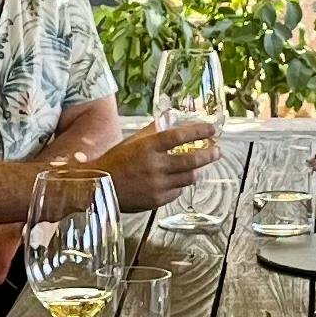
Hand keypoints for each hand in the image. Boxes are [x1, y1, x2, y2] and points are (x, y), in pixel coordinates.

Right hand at [98, 118, 220, 210]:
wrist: (98, 187)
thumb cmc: (115, 161)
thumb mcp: (133, 141)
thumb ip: (154, 129)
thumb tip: (171, 116)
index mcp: (148, 147)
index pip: (179, 136)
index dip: (198, 132)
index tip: (211, 130)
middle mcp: (155, 166)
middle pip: (191, 160)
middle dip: (209, 155)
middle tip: (217, 151)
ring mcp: (157, 185)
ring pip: (189, 178)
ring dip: (197, 171)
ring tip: (200, 167)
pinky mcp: (156, 200)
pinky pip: (177, 191)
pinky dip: (180, 185)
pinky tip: (179, 180)